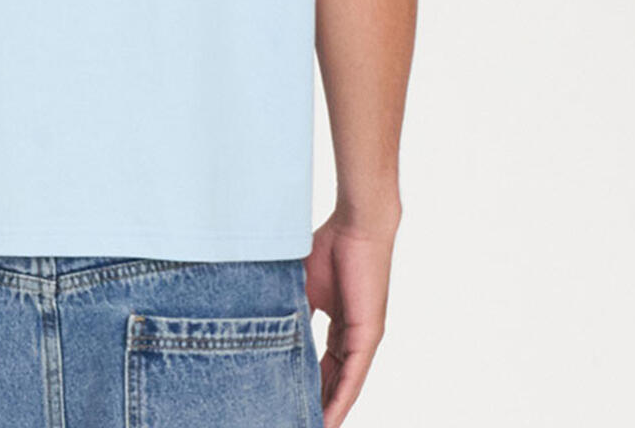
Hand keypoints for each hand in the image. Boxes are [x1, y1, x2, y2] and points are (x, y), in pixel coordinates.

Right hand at [303, 206, 398, 427]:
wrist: (356, 226)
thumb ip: (292, 309)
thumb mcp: (302, 285)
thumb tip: (265, 327)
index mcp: (339, 323)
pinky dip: (341, 398)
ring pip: (344, 384)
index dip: (308, 384)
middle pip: (333, 380)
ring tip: (312, 427)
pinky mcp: (368, 334)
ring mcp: (363, 337)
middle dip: (316, 402)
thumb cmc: (330, 246)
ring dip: (329, 408)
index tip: (289, 401)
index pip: (322, 364)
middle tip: (295, 419)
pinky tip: (329, 418)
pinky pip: (353, 375)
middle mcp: (354, 336)